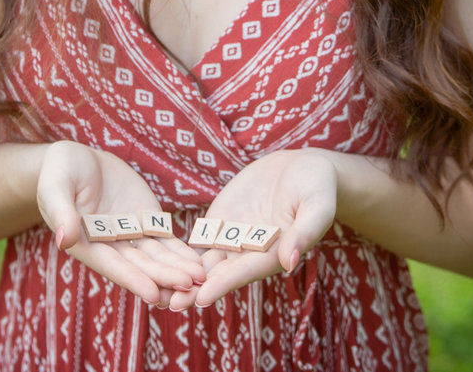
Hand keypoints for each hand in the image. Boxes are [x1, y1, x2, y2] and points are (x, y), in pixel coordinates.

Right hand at [37, 141, 205, 304]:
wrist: (77, 158)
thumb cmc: (59, 172)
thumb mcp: (55, 187)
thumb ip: (61, 211)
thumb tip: (63, 240)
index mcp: (84, 244)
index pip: (111, 265)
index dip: (132, 279)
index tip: (153, 294)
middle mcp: (108, 245)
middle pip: (139, 265)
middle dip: (164, 277)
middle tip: (189, 288)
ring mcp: (128, 234)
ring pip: (155, 256)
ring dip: (176, 268)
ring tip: (200, 278)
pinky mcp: (144, 220)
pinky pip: (163, 238)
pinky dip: (179, 251)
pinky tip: (198, 262)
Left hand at [169, 149, 336, 309]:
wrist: (303, 169)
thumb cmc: (318, 188)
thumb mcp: (317, 207)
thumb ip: (304, 232)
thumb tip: (290, 262)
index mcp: (273, 254)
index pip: (244, 272)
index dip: (223, 285)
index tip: (201, 298)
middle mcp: (249, 251)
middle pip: (217, 274)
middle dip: (193, 290)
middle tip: (168, 304)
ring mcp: (233, 236)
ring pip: (202, 261)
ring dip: (180, 275)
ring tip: (155, 289)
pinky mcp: (221, 220)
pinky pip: (198, 237)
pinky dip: (179, 250)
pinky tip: (156, 258)